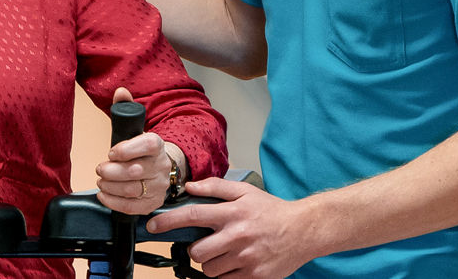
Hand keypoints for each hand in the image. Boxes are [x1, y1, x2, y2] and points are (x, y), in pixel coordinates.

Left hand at [94, 87, 178, 214]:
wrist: (162, 167)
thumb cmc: (142, 149)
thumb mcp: (135, 127)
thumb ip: (126, 108)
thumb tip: (121, 91)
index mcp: (157, 145)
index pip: (146, 145)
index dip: (126, 149)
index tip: (111, 152)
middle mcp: (162, 166)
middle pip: (135, 171)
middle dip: (112, 171)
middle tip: (100, 169)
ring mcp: (159, 186)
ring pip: (133, 190)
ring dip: (111, 186)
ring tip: (101, 181)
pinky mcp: (153, 203)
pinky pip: (133, 207)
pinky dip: (115, 202)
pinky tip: (104, 195)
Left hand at [144, 176, 317, 278]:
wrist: (304, 231)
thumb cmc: (272, 211)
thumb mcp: (245, 191)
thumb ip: (216, 187)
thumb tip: (189, 187)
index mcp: (232, 213)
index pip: (192, 215)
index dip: (168, 221)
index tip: (152, 225)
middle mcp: (237, 236)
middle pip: (197, 250)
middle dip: (195, 249)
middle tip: (206, 243)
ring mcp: (246, 258)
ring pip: (209, 268)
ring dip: (211, 262)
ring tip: (225, 252)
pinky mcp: (254, 275)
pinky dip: (225, 273)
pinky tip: (235, 262)